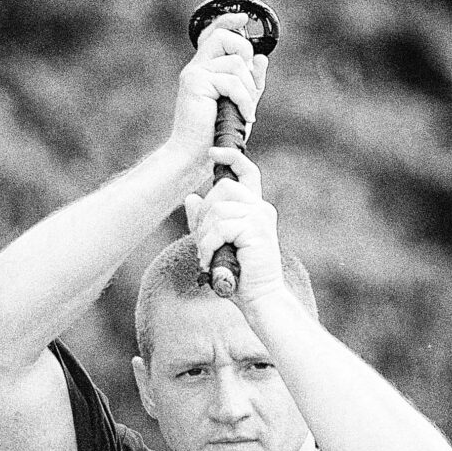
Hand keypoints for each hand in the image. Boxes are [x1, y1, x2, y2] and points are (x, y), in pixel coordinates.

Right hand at [167, 16, 268, 162]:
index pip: (213, 34)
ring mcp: (195, 74)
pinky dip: (244, 99)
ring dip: (248, 88)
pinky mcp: (196, 83)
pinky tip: (245, 114)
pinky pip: (232, 80)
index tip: (243, 17)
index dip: (228, 22)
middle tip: (247, 83)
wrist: (194, 155)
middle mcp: (197, 67)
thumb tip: (261, 58)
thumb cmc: (215, 134)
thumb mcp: (241, 104)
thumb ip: (251, 82)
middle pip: (224, 36)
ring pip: (234, 62)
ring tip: (245, 110)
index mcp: (204, 69)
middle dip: (244, 53)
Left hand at [182, 149, 285, 299]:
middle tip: (203, 242)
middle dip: (204, 214)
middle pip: (222, 189)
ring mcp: (260, 217)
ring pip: (218, 209)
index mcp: (254, 208)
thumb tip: (190, 198)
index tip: (213, 152)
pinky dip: (209, 245)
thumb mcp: (214, 243)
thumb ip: (204, 221)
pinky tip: (210, 260)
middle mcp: (260, 208)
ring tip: (207, 255)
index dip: (232, 157)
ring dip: (205, 235)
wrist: (258, 297)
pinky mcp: (257, 229)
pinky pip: (221, 226)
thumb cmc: (238, 274)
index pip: (247, 171)